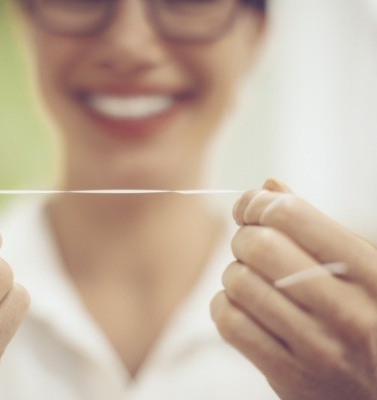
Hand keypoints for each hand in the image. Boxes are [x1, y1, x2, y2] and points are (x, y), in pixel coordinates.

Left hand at [210, 179, 376, 399]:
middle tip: (251, 243)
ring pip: (238, 283)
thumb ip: (315, 225)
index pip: (292, 215)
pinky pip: (230, 324)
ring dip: (235, 272)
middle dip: (244, 236)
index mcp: (370, 273)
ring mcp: (317, 349)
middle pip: (259, 247)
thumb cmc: (368, 315)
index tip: (250, 208)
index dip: (258, 202)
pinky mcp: (289, 377)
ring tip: (253, 277)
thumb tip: (268, 185)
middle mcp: (346, 311)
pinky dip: (224, 305)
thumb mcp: (363, 267)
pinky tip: (242, 304)